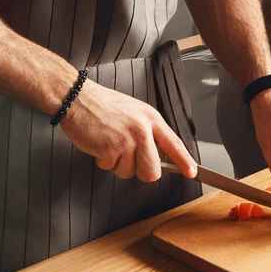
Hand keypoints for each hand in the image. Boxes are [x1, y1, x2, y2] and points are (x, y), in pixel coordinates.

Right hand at [62, 79, 197, 181]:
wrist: (79, 98)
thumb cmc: (104, 105)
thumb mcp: (135, 112)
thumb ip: (149, 132)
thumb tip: (158, 155)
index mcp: (151, 118)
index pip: (174, 143)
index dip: (184, 160)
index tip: (192, 172)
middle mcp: (142, 129)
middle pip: (152, 170)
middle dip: (141, 171)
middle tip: (128, 159)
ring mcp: (127, 140)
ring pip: (129, 172)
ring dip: (118, 164)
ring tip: (110, 144)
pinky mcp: (110, 149)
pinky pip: (111, 168)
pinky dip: (103, 161)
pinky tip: (100, 145)